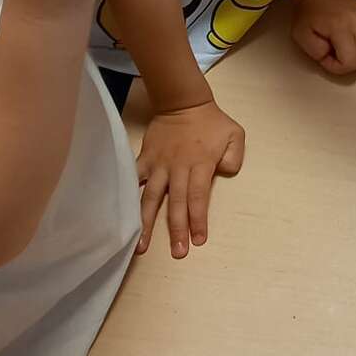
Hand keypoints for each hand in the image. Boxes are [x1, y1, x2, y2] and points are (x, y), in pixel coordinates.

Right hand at [137, 99, 244, 257]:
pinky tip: (120, 215)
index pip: (198, 197)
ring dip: (146, 222)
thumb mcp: (235, 135)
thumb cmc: (212, 122)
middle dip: (177, 229)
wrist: (183, 102)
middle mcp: (178, 168)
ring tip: (142, 247)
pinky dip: (128, 195)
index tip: (198, 240)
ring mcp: (159, 165)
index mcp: (200, 165)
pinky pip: (135, 179)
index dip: (198, 220)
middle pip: (176, 203)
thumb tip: (224, 173)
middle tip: (178, 253)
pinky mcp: (145, 159)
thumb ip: (234, 157)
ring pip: (151, 197)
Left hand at [291, 0, 355, 76]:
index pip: (350, 63)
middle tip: (338, 52)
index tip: (328, 57)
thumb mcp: (301, 36)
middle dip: (350, 63)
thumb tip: (334, 60)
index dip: (337, 67)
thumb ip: (316, 54)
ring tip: (353, 46)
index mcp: (341, 27)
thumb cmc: (309, 14)